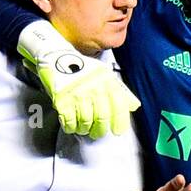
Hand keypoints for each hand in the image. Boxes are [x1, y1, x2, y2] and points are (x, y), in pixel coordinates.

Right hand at [23, 44, 139, 137]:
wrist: (57, 58)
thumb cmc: (82, 68)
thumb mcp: (104, 75)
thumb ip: (119, 91)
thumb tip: (133, 106)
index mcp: (106, 81)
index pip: (118, 105)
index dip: (120, 121)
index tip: (117, 131)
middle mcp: (94, 87)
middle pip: (102, 118)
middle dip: (100, 130)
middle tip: (97, 133)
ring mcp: (78, 94)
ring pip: (86, 121)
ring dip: (85, 129)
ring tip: (83, 127)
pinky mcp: (63, 100)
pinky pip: (69, 121)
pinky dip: (71, 127)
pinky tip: (72, 124)